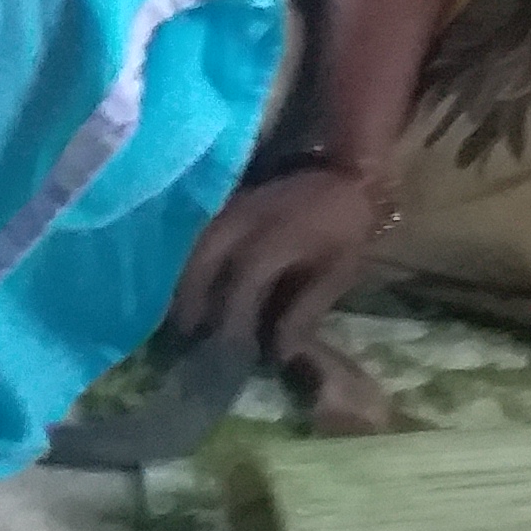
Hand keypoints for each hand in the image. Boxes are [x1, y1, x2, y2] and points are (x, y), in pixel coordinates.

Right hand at [172, 162, 385, 359]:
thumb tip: (280, 352)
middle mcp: (240, 224)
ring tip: (185, 313)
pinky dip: (192, 263)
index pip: (240, 289)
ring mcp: (229, 210)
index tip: (230, 354)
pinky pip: (199, 238)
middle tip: (187, 333)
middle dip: (191, 302)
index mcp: (270, 242)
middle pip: (201, 265)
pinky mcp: (227, 204)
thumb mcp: (335, 274)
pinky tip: (193, 283)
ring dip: (187, 282)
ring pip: (195, 250)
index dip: (232, 324)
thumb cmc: (344, 229)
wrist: (345, 176)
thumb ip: (304, 312)